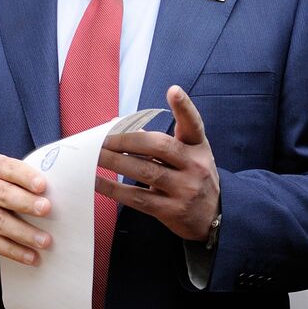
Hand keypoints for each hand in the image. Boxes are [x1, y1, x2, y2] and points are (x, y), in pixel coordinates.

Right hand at [0, 153, 51, 264]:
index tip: (42, 186)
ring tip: (44, 241)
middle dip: (25, 203)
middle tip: (46, 210)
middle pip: (1, 194)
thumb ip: (29, 182)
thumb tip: (61, 195)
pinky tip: (30, 256)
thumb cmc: (4, 188)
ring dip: (23, 233)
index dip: (25, 177)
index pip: (8, 168)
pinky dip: (13, 251)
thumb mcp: (12, 177)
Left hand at [97, 86, 219, 241]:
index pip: (193, 124)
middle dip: (126, 139)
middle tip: (102, 138)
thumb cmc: (191, 178)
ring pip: (145, 171)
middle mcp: (195, 166)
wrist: (215, 217)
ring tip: (93, 155)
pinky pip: (137, 197)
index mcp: (198, 148)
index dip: (184, 107)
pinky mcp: (172, 211)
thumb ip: (157, 141)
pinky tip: (96, 180)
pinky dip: (113, 188)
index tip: (173, 91)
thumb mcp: (186, 156)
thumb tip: (116, 125)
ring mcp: (185, 189)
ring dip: (115, 161)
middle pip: (159, 146)